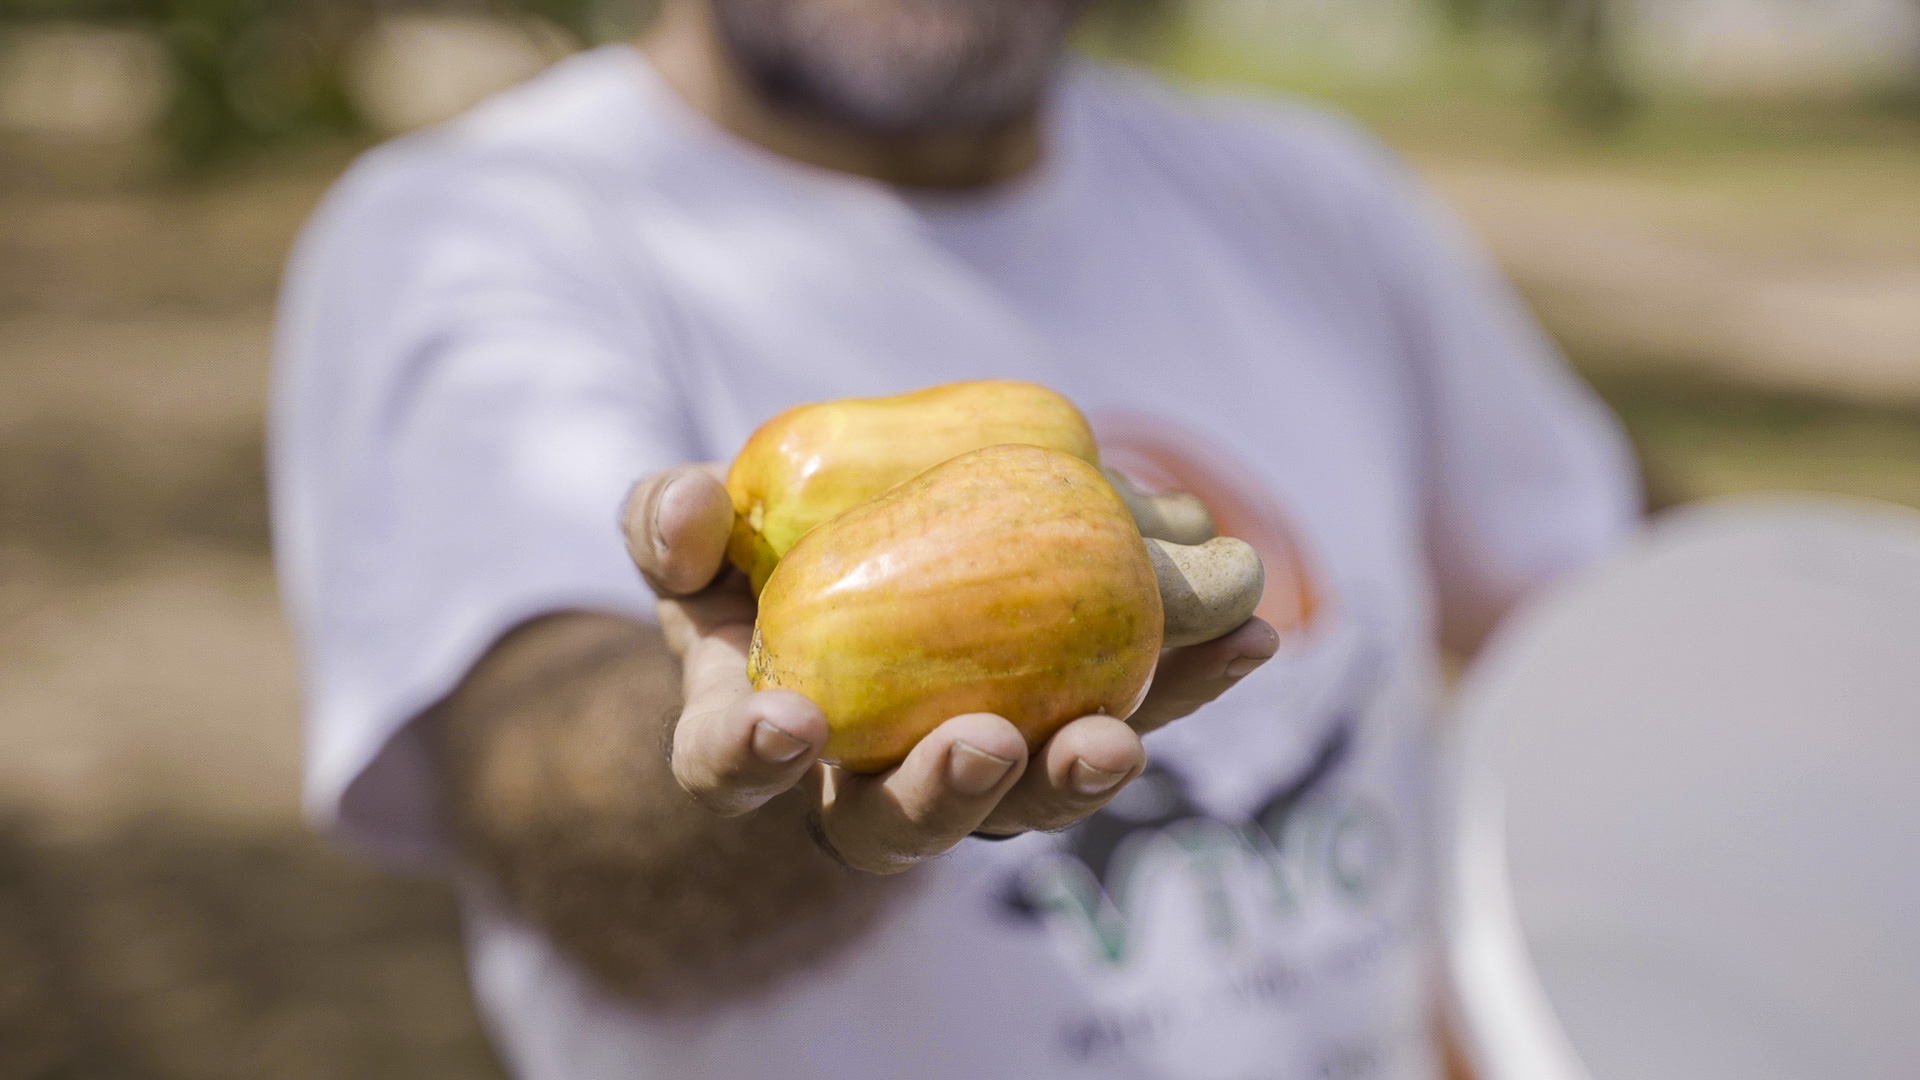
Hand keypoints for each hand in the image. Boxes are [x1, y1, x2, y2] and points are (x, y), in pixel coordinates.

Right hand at [621, 465, 1279, 872]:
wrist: (835, 583)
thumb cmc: (743, 571)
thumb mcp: (692, 542)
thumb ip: (671, 524)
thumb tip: (687, 502)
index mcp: (755, 734)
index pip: (730, 771)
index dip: (747, 758)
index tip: (782, 724)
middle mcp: (859, 780)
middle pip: (897, 825)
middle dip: (945, 795)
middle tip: (987, 744)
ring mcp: (966, 765)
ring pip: (1020, 801)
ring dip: (1077, 771)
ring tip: (1125, 734)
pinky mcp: (1055, 726)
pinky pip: (1118, 717)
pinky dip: (1184, 688)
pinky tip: (1251, 641)